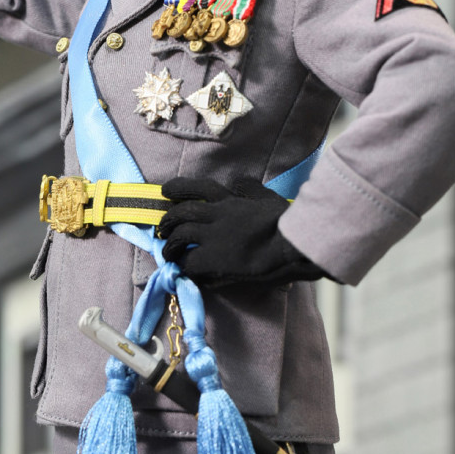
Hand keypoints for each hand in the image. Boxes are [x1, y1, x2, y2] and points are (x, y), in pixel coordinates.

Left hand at [159, 176, 323, 287]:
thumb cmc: (286, 222)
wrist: (292, 246)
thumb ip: (251, 189)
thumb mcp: (268, 197)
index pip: (198, 188)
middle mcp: (217, 216)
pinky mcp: (214, 260)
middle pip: (182, 213)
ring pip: (180, 237)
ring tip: (167, 253)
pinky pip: (189, 263)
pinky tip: (182, 271)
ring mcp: (214, 238)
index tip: (164, 191)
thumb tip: (239, 182)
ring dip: (170, 245)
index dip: (178, 187)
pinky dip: (182, 266)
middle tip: (162, 229)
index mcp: (230, 200)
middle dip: (168, 220)